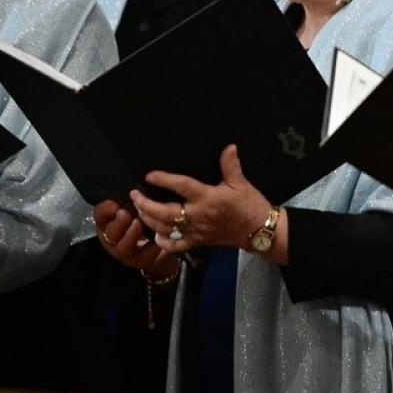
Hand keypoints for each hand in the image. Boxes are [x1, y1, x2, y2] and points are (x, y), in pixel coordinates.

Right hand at [93, 200, 178, 279]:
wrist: (158, 248)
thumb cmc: (144, 221)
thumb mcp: (135, 208)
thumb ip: (131, 200)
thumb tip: (134, 187)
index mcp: (108, 223)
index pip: (100, 215)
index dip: (105, 210)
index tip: (115, 203)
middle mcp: (113, 239)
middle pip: (110, 232)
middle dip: (118, 223)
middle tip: (125, 213)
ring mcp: (126, 253)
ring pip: (123, 246)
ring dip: (130, 235)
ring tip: (138, 224)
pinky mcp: (141, 262)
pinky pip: (144, 255)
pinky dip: (151, 247)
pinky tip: (157, 240)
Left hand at [132, 146, 278, 257]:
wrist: (258, 230)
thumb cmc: (249, 204)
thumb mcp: (241, 183)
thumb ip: (230, 165)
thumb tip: (229, 146)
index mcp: (207, 198)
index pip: (182, 187)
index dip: (165, 180)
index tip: (149, 175)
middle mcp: (198, 216)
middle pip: (165, 213)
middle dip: (146, 205)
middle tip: (134, 196)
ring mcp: (196, 231)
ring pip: (166, 229)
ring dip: (149, 221)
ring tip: (139, 210)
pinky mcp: (198, 242)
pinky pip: (177, 246)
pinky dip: (163, 243)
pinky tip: (155, 235)